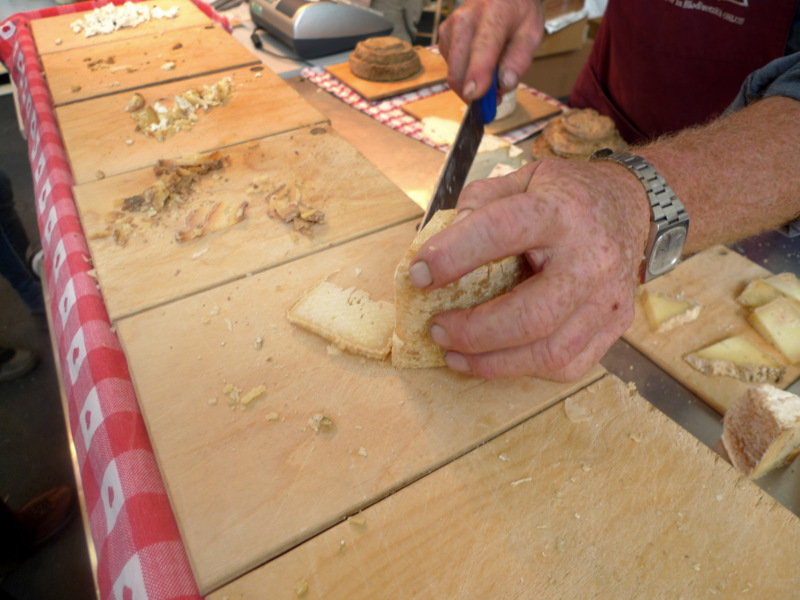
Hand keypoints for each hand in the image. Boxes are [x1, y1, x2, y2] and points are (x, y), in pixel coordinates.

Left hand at [408, 159, 649, 380]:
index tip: (418, 274)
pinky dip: (524, 369)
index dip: (454, 255)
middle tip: (437, 329)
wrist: (633, 206)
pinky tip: (496, 359)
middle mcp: (591, 258)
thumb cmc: (568, 195)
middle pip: (531, 315)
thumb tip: (441, 243)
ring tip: (455, 354)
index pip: (501, 231)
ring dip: (492, 362)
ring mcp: (607, 297)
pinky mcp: (615, 323)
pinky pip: (568, 365)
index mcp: (561, 212)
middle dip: (473, 332)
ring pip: (550, 352)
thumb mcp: (523, 179)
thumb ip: (480, 202)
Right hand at [438, 0, 544, 100]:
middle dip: (474, 93)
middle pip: (459, 68)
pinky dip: (465, 73)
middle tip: (495, 98)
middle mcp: (465, 19)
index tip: (474, 96)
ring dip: (471, 84)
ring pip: (454, 72)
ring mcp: (450, 27)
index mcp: (493, 13)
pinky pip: (452, 67)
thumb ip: (520, 59)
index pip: (482, 48)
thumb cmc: (517, 12)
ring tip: (491, 74)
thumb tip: (505, 84)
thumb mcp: (532, 32)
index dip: (477, 74)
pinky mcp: (444, 36)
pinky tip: (479, 62)